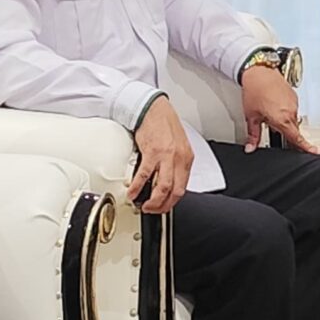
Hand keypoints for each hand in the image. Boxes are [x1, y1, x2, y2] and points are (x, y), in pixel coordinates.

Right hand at [129, 95, 197, 211]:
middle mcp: (179, 158)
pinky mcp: (152, 152)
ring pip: (163, 187)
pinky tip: (132, 192)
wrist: (153, 109)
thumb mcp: (178, 146)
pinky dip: (138, 187)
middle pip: (175, 191)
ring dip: (153, 201)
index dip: (172, 201)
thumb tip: (169, 180)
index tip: (164, 206)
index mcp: (186, 158)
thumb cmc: (164, 125)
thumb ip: (175, 163)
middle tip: (153, 210)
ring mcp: (167, 156)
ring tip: (144, 205)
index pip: (183, 187)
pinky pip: (145, 175)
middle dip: (163, 206)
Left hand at [241, 62, 315, 153]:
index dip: (305, 147)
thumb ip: (253, 135)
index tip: (314, 151)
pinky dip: (284, 110)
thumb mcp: (251, 116)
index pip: (296, 138)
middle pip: (293, 130)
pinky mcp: (294, 97)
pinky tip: (273, 104)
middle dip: (284, 131)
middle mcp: (291, 112)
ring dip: (283, 120)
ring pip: (292, 119)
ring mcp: (294, 103)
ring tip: (268, 111)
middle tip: (269, 124)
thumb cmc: (255, 91)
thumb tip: (250, 147)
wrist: (259, 72)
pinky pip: (292, 109)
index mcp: (282, 119)